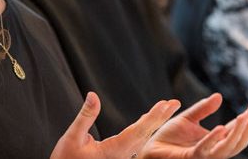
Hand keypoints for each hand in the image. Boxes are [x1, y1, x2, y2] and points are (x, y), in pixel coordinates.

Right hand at [51, 92, 180, 158]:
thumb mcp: (72, 137)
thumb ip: (85, 116)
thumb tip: (93, 95)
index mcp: (113, 150)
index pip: (138, 130)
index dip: (153, 117)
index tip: (165, 105)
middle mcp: (121, 155)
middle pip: (145, 133)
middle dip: (160, 117)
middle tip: (175, 102)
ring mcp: (120, 157)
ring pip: (142, 138)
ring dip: (155, 122)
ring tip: (166, 109)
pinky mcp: (116, 157)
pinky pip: (135, 142)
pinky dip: (144, 129)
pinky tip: (148, 122)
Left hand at [140, 94, 247, 158]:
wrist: (149, 149)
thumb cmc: (167, 138)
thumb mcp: (187, 119)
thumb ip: (203, 109)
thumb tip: (219, 96)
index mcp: (213, 141)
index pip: (236, 130)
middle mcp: (212, 150)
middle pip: (237, 141)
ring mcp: (203, 156)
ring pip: (226, 148)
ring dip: (238, 133)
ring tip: (245, 117)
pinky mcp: (190, 158)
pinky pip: (205, 150)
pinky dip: (214, 139)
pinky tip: (221, 128)